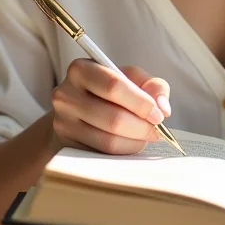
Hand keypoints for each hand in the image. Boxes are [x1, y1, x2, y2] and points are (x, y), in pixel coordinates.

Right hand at [50, 59, 171, 155]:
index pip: (114, 86)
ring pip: (108, 140)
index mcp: (81, 69)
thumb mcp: (132, 78)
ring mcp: (62, 123)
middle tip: (158, 130)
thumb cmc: (110, 91)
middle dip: (142, 126)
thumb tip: (163, 109)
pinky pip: (102, 154)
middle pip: (113, 117)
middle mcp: (65, 95)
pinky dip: (123, 151)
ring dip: (135, 141)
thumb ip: (153, 85)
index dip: (141, 103)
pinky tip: (131, 143)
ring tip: (146, 136)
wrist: (79, 110)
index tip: (158, 114)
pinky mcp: (65, 146)